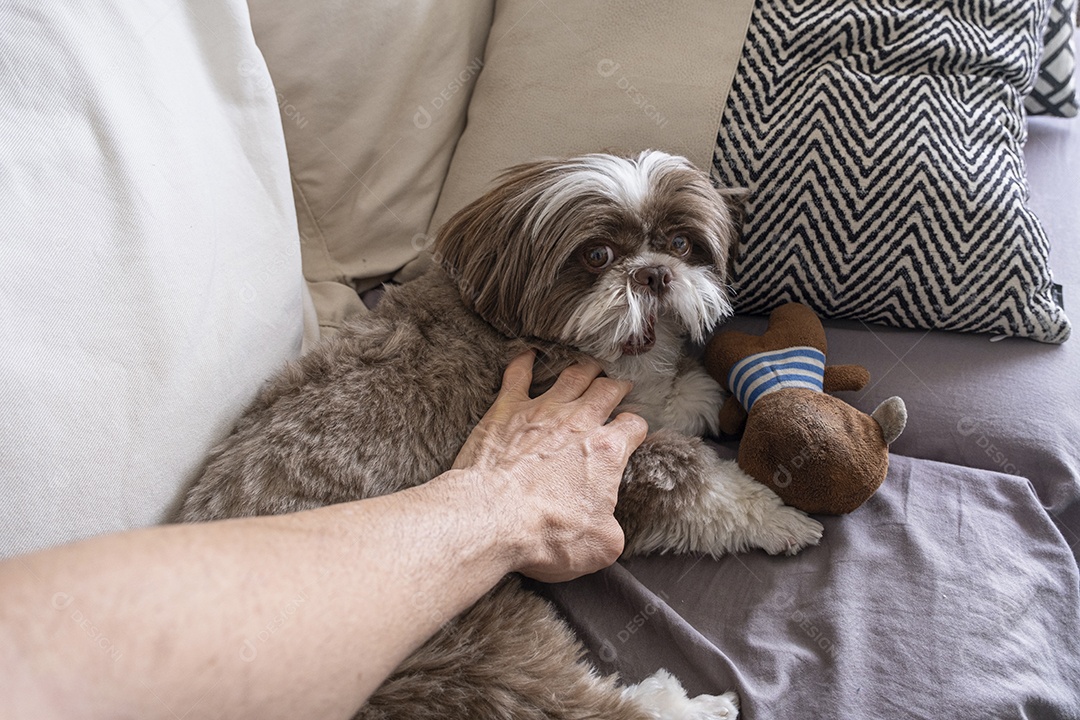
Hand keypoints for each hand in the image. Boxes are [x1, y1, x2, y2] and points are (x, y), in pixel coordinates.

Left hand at [452, 352, 647, 582]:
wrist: (492, 518)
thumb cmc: (546, 534)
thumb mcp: (601, 546)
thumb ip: (612, 528)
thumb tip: (608, 526)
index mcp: (606, 451)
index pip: (633, 426)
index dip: (636, 428)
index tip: (632, 433)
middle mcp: (579, 422)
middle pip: (606, 390)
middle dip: (616, 387)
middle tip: (618, 387)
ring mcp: (541, 410)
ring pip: (572, 375)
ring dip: (584, 369)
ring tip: (590, 367)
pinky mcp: (506, 410)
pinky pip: (517, 374)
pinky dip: (525, 361)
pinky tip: (528, 356)